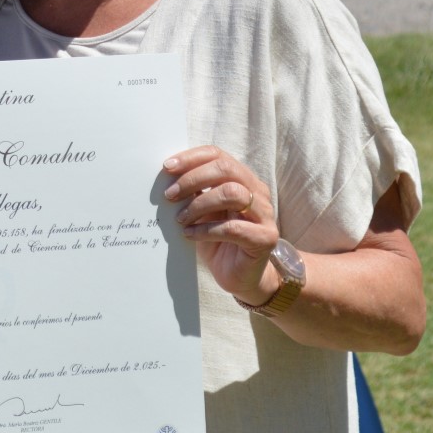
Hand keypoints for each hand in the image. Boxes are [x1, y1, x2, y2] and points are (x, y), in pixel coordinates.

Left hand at [164, 146, 281, 303]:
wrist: (240, 276)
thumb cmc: (218, 240)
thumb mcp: (201, 212)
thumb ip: (192, 193)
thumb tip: (167, 177)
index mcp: (243, 179)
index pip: (219, 155)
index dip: (192, 158)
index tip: (167, 167)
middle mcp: (258, 192)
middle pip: (226, 169)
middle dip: (192, 179)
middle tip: (170, 195)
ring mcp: (264, 215)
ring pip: (232, 193)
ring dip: (199, 204)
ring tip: (181, 218)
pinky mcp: (265, 239)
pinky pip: (233, 228)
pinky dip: (206, 229)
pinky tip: (190, 234)